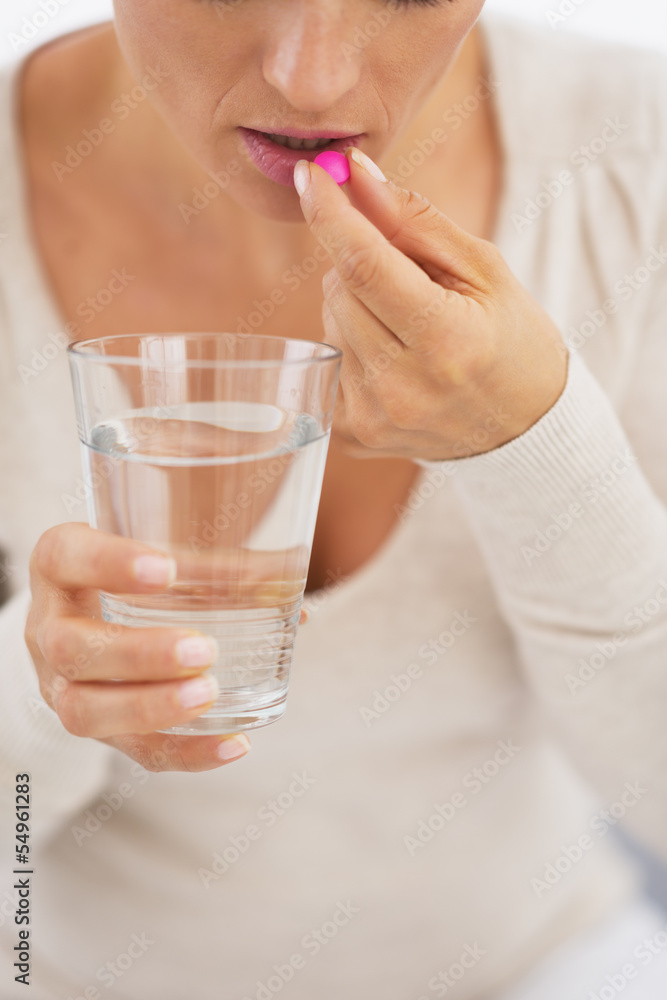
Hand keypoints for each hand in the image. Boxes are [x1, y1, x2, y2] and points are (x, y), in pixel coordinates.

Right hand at [24, 523, 253, 771]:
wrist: (94, 611)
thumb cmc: (134, 570)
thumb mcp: (159, 551)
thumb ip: (216, 561)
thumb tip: (291, 577)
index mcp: (60, 567)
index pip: (65, 557)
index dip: (108, 564)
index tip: (166, 570)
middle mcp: (49, 627)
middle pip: (72, 649)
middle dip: (137, 655)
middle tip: (201, 650)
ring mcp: (63, 684)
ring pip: (85, 711)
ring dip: (150, 708)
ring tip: (208, 695)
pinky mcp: (98, 726)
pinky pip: (132, 750)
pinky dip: (186, 752)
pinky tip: (234, 743)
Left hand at [295, 149, 567, 460]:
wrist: (524, 428)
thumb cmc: (512, 338)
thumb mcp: (484, 269)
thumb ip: (415, 221)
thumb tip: (354, 174)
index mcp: (445, 341)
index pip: (364, 265)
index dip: (331, 214)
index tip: (310, 175)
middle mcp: (401, 387)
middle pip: (338, 288)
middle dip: (360, 264)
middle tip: (408, 279)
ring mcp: (373, 416)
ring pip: (328, 322)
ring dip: (357, 308)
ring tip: (409, 331)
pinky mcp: (353, 433)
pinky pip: (325, 359)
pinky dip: (350, 345)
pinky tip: (392, 360)